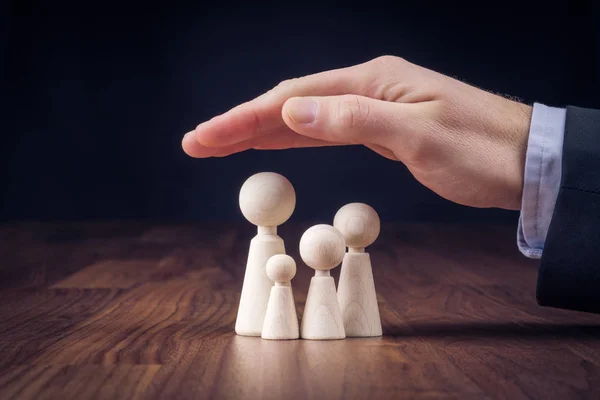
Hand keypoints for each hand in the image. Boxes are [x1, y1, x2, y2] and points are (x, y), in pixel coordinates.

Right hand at [182, 55, 531, 209]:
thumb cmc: (480, 149)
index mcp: (372, 81)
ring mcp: (373, 107)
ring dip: (260, 130)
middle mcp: (367, 88)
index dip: (244, 118)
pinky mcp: (380, 127)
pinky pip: (325, 131)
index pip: (293, 97)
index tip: (206, 137)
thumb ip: (354, 120)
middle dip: (240, 123)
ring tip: (221, 143)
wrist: (523, 162)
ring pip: (303, 117)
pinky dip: (294, 138)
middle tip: (197, 142)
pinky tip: (276, 141)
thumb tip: (292, 110)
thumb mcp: (419, 134)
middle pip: (290, 103)